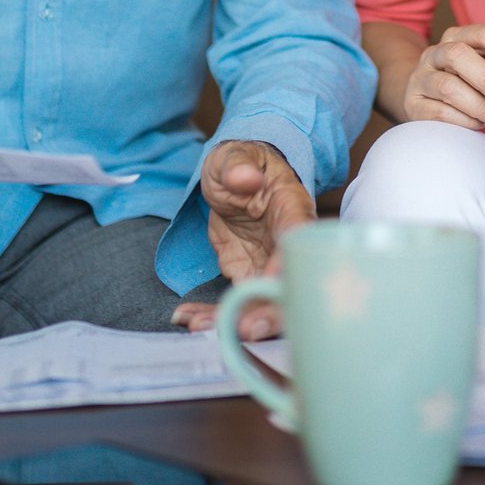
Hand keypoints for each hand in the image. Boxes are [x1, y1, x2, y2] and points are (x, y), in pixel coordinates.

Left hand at [178, 140, 313, 339]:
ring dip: (235, 321)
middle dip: (271, 313)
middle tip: (245, 329)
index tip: (272, 281)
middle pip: (290, 286)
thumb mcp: (235, 156)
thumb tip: (246, 177)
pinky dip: (213, 315)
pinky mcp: (247, 277)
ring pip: (262, 303)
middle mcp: (287, 246)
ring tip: (199, 325)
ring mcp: (268, 266)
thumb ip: (238, 165)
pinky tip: (187, 318)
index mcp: (293, 212)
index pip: (298, 241)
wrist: (235, 177)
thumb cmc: (242, 162)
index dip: (289, 264)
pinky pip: (235, 304)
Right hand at [401, 23, 484, 130]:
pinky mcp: (414, 104)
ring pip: (449, 88)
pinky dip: (467, 121)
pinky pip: (441, 113)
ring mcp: (421, 78)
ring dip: (481, 106)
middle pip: (459, 56)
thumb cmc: (469, 80)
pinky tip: (480, 124)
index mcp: (457, 36)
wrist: (429, 99)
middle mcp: (435, 53)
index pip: (484, 33)